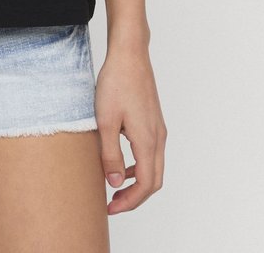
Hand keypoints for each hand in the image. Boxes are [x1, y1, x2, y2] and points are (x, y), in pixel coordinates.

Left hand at [94, 42, 166, 213]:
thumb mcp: (105, 121)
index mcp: (148, 141)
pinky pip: (150, 153)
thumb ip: (110, 154)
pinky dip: (138, 165)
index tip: (110, 208)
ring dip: (136, 182)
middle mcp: (158, 138)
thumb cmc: (116, 83)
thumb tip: (114, 183)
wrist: (130, 54)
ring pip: (153, 167)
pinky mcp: (153, 121)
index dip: (129, 202)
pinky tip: (120, 163)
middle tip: (112, 204)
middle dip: (134, 197)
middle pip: (153, 180)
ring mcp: (158, 129)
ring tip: (114, 187)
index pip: (145, 184)